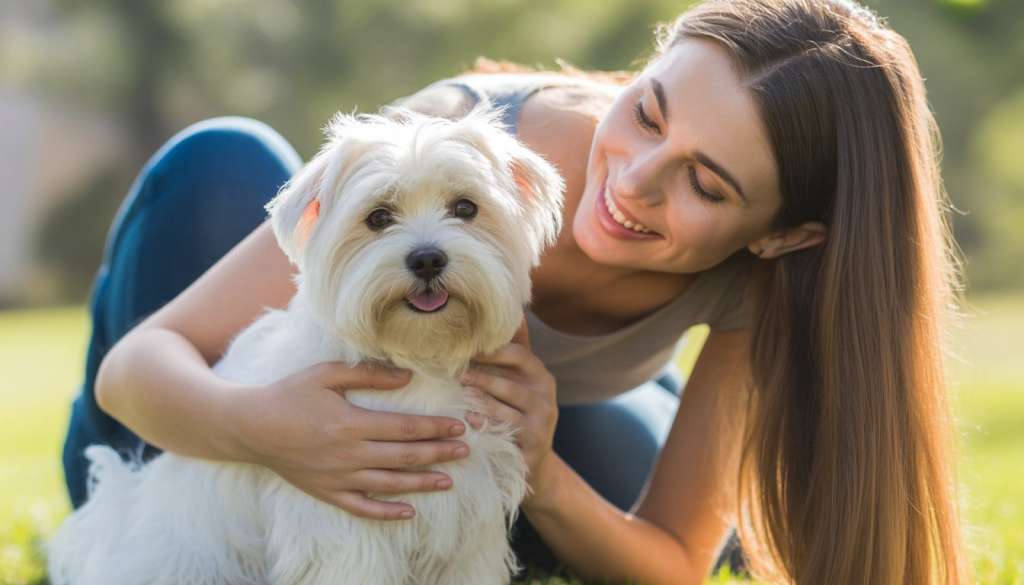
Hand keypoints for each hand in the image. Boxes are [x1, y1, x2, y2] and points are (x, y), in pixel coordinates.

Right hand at [229, 361, 470, 520]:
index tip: (460, 425)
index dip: (435, 427)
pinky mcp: (328, 492)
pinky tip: (409, 512)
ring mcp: (338, 477)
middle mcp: (348, 454)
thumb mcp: (326, 374)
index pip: (405, 428)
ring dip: (422, 483)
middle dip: (439, 454)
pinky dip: (387, 513)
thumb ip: (368, 373)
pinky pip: (362, 508)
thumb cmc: (290, 394)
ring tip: (449, 480)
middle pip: (404, 457)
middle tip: (466, 451)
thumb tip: (407, 377)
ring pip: (390, 484)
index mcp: (350, 423)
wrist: (251, 427)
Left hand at [458, 318, 558, 492]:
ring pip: (507, 408)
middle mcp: (545, 398)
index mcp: (541, 377)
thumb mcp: (520, 382)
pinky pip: (506, 432)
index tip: (465, 346)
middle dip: (481, 376)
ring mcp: (541, 423)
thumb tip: (511, 313)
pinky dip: (487, 424)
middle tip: (455, 370)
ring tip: (458, 391)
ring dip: (480, 399)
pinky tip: (470, 419)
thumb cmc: (519, 413)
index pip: (519, 355)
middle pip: (510, 382)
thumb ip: (514, 350)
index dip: (493, 350)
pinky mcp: (533, 445)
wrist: (534, 463)